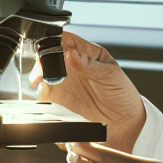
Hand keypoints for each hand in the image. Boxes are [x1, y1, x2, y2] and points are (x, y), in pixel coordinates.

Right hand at [28, 32, 145, 151]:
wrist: (124, 122)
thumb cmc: (122, 94)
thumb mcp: (110, 76)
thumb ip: (89, 65)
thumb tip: (71, 54)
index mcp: (87, 53)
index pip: (66, 40)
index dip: (55, 40)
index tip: (51, 48)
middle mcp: (73, 65)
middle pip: (50, 55)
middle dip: (43, 59)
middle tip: (44, 67)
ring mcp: (65, 82)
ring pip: (43, 73)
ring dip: (38, 75)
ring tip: (40, 81)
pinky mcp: (60, 99)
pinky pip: (44, 94)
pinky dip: (39, 93)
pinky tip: (42, 93)